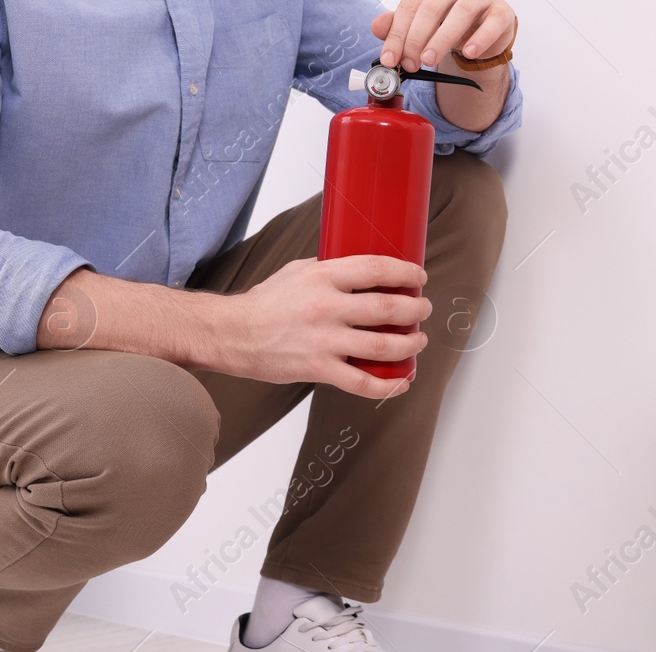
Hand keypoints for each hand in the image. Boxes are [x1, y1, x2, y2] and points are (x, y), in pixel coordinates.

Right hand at [216, 255, 432, 398]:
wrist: (232, 333)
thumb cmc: (266, 302)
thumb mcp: (299, 271)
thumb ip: (332, 271)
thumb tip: (366, 271)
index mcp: (322, 277)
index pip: (375, 269)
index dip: (404, 272)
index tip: (418, 277)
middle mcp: (326, 307)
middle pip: (386, 308)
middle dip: (415, 309)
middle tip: (424, 309)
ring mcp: (323, 340)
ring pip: (381, 346)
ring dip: (409, 345)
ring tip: (419, 341)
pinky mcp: (317, 369)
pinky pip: (360, 382)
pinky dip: (387, 386)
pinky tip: (402, 382)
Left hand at [372, 0, 515, 71]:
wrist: (482, 32)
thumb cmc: (449, 22)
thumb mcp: (419, 24)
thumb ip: (397, 24)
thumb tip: (377, 27)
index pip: (411, 3)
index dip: (397, 34)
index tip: (391, 58)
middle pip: (432, 6)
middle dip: (416, 38)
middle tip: (409, 63)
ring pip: (461, 11)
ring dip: (442, 39)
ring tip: (429, 60)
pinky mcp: (502, 10)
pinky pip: (492, 23)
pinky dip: (480, 39)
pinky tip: (468, 52)